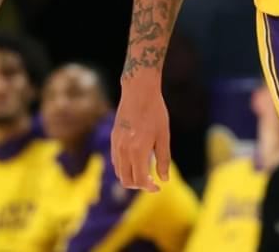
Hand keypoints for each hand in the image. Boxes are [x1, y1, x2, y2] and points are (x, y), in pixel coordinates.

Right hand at [110, 72, 169, 192]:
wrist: (138, 91)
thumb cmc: (155, 112)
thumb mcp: (163, 136)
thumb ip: (163, 159)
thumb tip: (164, 179)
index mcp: (137, 151)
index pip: (140, 180)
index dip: (149, 187)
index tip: (158, 186)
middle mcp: (123, 150)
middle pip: (126, 180)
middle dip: (139, 186)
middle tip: (152, 182)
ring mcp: (116, 144)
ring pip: (119, 171)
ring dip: (130, 177)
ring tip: (144, 172)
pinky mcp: (113, 138)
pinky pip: (115, 160)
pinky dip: (124, 167)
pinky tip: (136, 161)